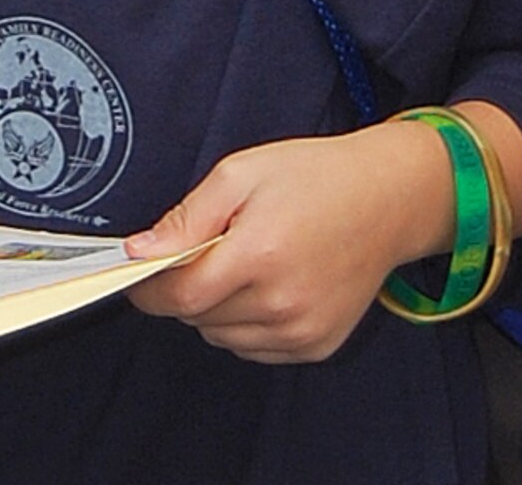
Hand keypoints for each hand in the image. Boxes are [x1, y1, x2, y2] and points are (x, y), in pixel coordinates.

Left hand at [124, 122, 452, 363]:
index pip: (182, 295)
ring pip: (222, 336)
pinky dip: (244, 323)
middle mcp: (283, 303)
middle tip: (201, 249)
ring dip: (213, 308)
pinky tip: (262, 284)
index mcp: (259, 255)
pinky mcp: (317, 345)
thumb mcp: (240, 173)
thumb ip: (187, 216)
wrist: (386, 200)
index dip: (148, 288)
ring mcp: (303, 331)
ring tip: (239, 262)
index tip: (135, 273)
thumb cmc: (314, 178)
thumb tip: (140, 251)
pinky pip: (255, 348)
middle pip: (198, 317)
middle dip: (183, 287)